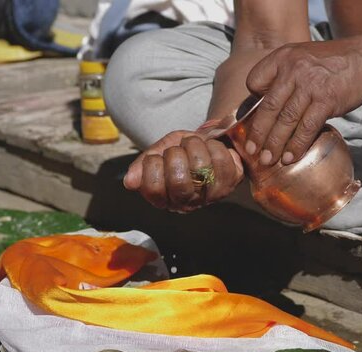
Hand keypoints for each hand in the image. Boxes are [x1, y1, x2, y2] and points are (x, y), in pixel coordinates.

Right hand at [123, 131, 243, 212]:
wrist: (209, 139)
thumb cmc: (181, 150)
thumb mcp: (158, 152)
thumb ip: (143, 165)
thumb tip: (129, 182)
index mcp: (166, 198)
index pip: (154, 189)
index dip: (153, 165)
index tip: (158, 156)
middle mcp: (189, 202)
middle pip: (179, 182)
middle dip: (176, 155)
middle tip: (178, 149)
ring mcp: (212, 195)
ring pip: (201, 168)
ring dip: (195, 146)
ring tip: (194, 145)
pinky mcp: (232, 182)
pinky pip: (221, 159)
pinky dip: (214, 145)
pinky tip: (211, 147)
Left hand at [245, 39, 361, 164]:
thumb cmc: (331, 63)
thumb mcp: (301, 58)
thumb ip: (282, 76)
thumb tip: (262, 106)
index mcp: (283, 57)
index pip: (254, 81)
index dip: (251, 103)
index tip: (249, 122)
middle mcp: (294, 69)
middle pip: (269, 107)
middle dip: (257, 133)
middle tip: (250, 151)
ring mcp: (311, 84)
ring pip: (286, 120)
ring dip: (274, 144)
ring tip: (267, 160)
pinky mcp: (327, 100)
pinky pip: (307, 127)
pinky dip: (296, 145)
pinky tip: (290, 157)